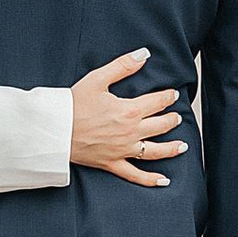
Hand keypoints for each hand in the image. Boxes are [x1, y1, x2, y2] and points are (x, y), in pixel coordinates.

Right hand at [68, 49, 186, 185]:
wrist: (54, 130)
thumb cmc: (73, 104)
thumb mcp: (97, 79)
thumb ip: (123, 66)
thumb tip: (144, 54)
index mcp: (129, 111)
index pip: (157, 102)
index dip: (168, 97)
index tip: (173, 94)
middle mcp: (131, 133)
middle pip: (160, 126)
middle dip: (171, 120)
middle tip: (177, 116)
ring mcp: (123, 150)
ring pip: (155, 151)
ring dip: (171, 148)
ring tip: (182, 145)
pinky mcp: (112, 163)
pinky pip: (135, 175)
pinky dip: (151, 179)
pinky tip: (164, 181)